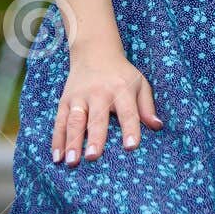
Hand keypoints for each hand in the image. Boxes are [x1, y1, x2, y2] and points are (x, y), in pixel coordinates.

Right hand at [52, 48, 163, 165]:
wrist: (95, 52)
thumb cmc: (121, 74)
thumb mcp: (139, 83)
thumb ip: (147, 106)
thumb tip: (157, 127)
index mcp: (122, 89)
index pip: (128, 112)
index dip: (130, 129)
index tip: (131, 146)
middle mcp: (99, 93)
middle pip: (97, 117)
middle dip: (95, 137)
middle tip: (93, 157)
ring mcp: (80, 97)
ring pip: (75, 120)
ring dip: (72, 141)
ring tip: (71, 161)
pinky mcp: (65, 100)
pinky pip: (59, 121)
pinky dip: (57, 140)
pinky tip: (57, 157)